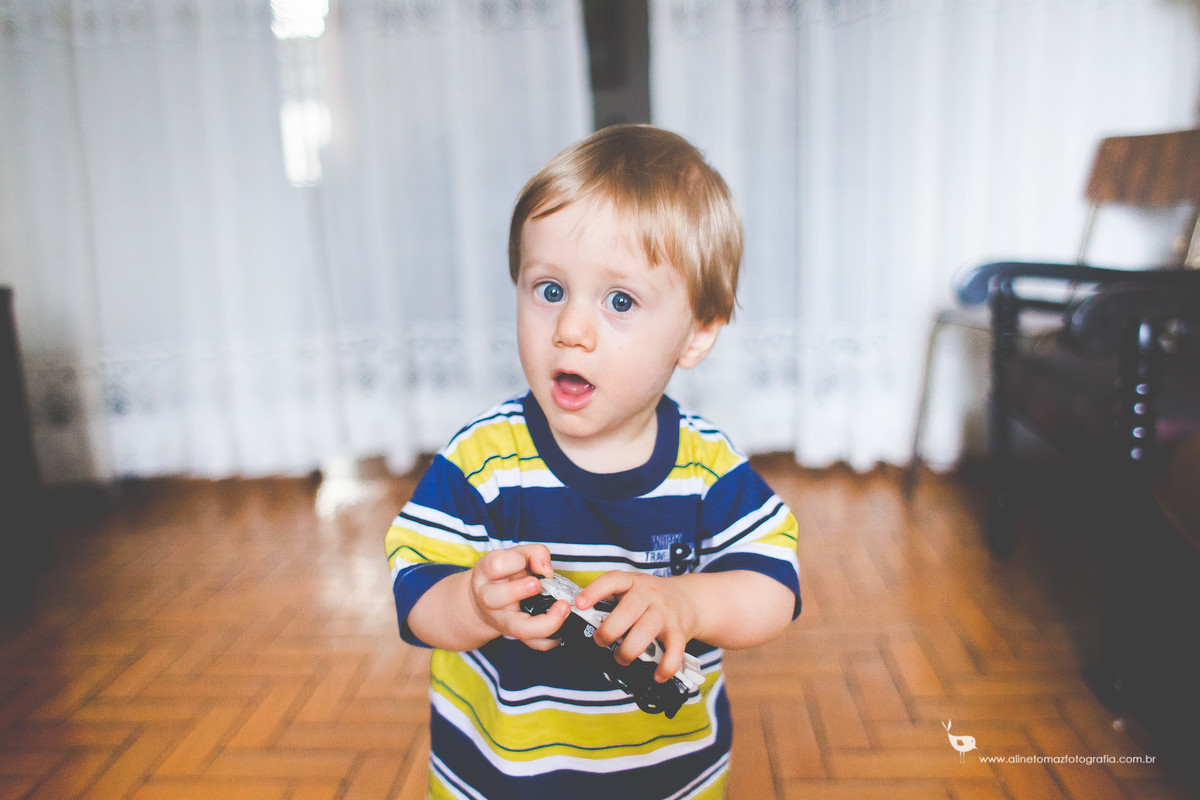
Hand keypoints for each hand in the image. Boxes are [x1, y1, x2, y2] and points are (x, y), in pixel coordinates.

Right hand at [468, 544, 569, 650]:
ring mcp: (502, 620)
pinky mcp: (516, 634)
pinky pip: (533, 643)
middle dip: (518, 591)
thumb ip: (535, 553)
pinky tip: (561, 628)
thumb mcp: (517, 555)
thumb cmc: (505, 574)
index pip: (495, 565)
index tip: (524, 561)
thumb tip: (547, 571)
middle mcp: (489, 598)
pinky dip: (550, 639)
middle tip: (537, 584)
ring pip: (518, 628)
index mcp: (487, 573)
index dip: (514, 561)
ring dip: (543, 622)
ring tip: (562, 608)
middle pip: (495, 598)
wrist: (484, 602)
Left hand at [575, 571, 699, 682]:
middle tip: (600, 641)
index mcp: (632, 583)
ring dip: (630, 649)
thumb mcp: (630, 589)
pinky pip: (674, 650)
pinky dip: (665, 666)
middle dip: (610, 630)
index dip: (595, 591)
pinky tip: (656, 674)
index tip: (579, 604)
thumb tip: (579, 616)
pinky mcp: (679, 632)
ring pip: (648, 629)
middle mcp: (649, 596)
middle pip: (629, 610)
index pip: (613, 580)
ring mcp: (665, 614)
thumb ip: (610, 600)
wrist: (688, 599)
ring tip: (621, 658)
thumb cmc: (651, 598)